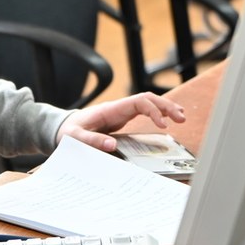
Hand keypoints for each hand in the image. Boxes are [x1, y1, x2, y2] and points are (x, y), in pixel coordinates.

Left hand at [56, 92, 185, 151]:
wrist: (62, 128)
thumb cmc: (68, 132)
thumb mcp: (74, 138)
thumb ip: (91, 141)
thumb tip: (112, 146)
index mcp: (110, 110)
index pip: (138, 102)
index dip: (153, 110)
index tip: (163, 124)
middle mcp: (118, 108)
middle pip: (147, 99)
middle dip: (166, 106)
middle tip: (181, 118)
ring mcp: (120, 112)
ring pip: (147, 103)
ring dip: (164, 108)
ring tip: (181, 117)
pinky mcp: (121, 118)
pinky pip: (143, 111)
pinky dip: (156, 114)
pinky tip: (167, 120)